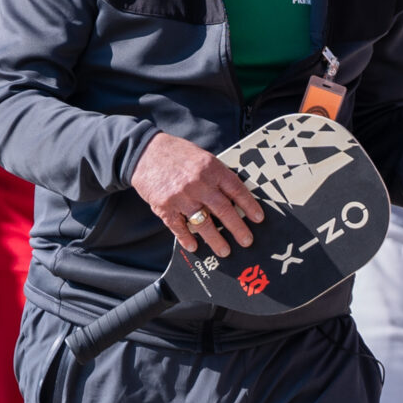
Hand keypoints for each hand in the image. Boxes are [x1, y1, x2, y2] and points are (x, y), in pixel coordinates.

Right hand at [131, 132, 265, 257]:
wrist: (144, 152)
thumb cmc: (176, 153)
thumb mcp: (202, 157)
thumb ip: (216, 175)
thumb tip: (234, 196)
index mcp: (211, 168)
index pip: (236, 190)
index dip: (249, 206)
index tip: (258, 218)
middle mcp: (198, 183)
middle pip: (224, 210)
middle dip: (238, 228)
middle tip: (247, 241)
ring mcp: (181, 196)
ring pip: (203, 223)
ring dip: (215, 240)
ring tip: (224, 251)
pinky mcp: (165, 207)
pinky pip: (179, 227)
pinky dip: (186, 239)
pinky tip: (194, 246)